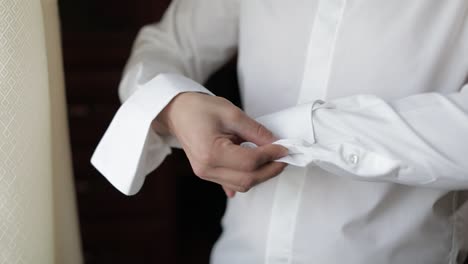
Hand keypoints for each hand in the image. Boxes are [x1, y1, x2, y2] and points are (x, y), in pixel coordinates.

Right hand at [154, 92, 287, 196]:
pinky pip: (231, 183)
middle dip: (271, 169)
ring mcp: (206, 174)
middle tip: (284, 156)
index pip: (250, 162)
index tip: (285, 147)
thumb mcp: (232, 113)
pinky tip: (258, 171)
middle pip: (248, 179)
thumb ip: (255, 131)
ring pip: (242, 184)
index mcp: (211, 153)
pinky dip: (247, 178)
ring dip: (261, 174)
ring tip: (273, 159)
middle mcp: (207, 169)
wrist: (177, 112)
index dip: (271, 156)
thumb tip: (275, 143)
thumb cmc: (200, 109)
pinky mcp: (207, 174)